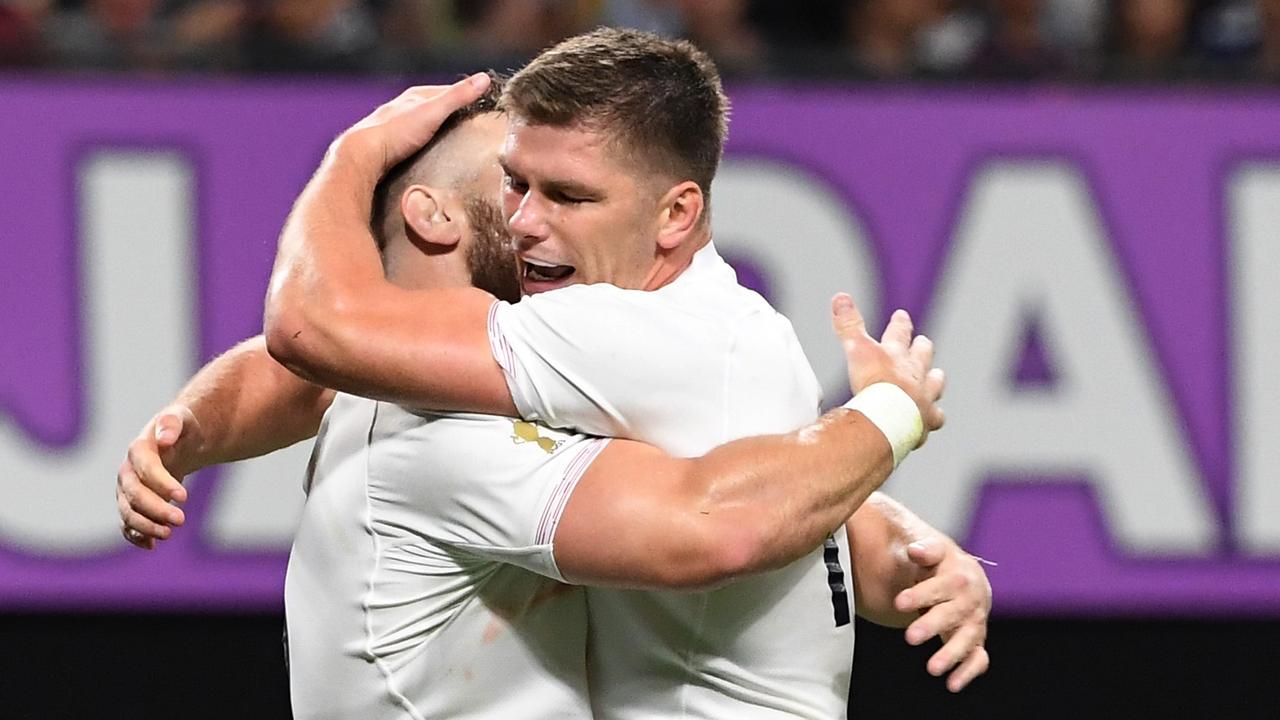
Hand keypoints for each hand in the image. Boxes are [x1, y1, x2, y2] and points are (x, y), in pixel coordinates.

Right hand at [116, 406, 203, 549]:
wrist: (173, 440)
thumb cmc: (179, 428)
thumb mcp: (180, 419)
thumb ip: (171, 425)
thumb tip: (164, 438)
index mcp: (138, 450)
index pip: (147, 469)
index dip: (163, 483)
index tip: (185, 496)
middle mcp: (127, 471)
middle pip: (135, 494)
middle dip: (156, 509)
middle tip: (181, 520)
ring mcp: (126, 489)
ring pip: (128, 512)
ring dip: (145, 526)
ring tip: (168, 534)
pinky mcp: (130, 503)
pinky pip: (127, 523)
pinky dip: (135, 536)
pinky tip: (151, 545)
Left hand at [330, 73, 491, 176]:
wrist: (361, 156)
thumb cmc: (397, 132)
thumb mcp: (433, 112)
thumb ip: (458, 97)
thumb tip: (485, 79)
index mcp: (412, 96)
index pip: (444, 90)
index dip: (463, 95)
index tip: (480, 102)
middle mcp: (400, 107)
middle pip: (429, 107)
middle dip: (446, 113)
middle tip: (467, 124)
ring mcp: (391, 126)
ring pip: (417, 124)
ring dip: (431, 131)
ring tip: (448, 142)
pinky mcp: (384, 146)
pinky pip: (407, 142)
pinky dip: (419, 145)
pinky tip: (423, 154)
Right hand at [830, 293, 945, 436]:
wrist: (889, 418)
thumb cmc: (873, 384)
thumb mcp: (856, 348)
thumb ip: (848, 324)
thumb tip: (841, 297)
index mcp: (896, 355)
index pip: (900, 332)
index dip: (900, 323)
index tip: (902, 316)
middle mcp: (915, 373)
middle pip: (923, 355)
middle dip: (922, 348)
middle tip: (923, 342)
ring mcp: (924, 397)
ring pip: (935, 384)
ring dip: (935, 380)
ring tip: (937, 378)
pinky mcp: (925, 421)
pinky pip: (934, 419)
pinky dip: (931, 419)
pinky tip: (930, 421)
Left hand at [893, 538, 991, 691]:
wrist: (966, 579)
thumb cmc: (942, 566)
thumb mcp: (934, 552)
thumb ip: (925, 550)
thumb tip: (915, 549)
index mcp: (959, 576)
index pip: (942, 586)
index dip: (920, 595)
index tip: (899, 603)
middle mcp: (970, 601)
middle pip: (953, 614)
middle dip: (932, 626)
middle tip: (910, 636)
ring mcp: (975, 622)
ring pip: (967, 639)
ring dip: (951, 654)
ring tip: (932, 668)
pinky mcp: (976, 642)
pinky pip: (978, 659)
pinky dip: (968, 672)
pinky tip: (952, 684)